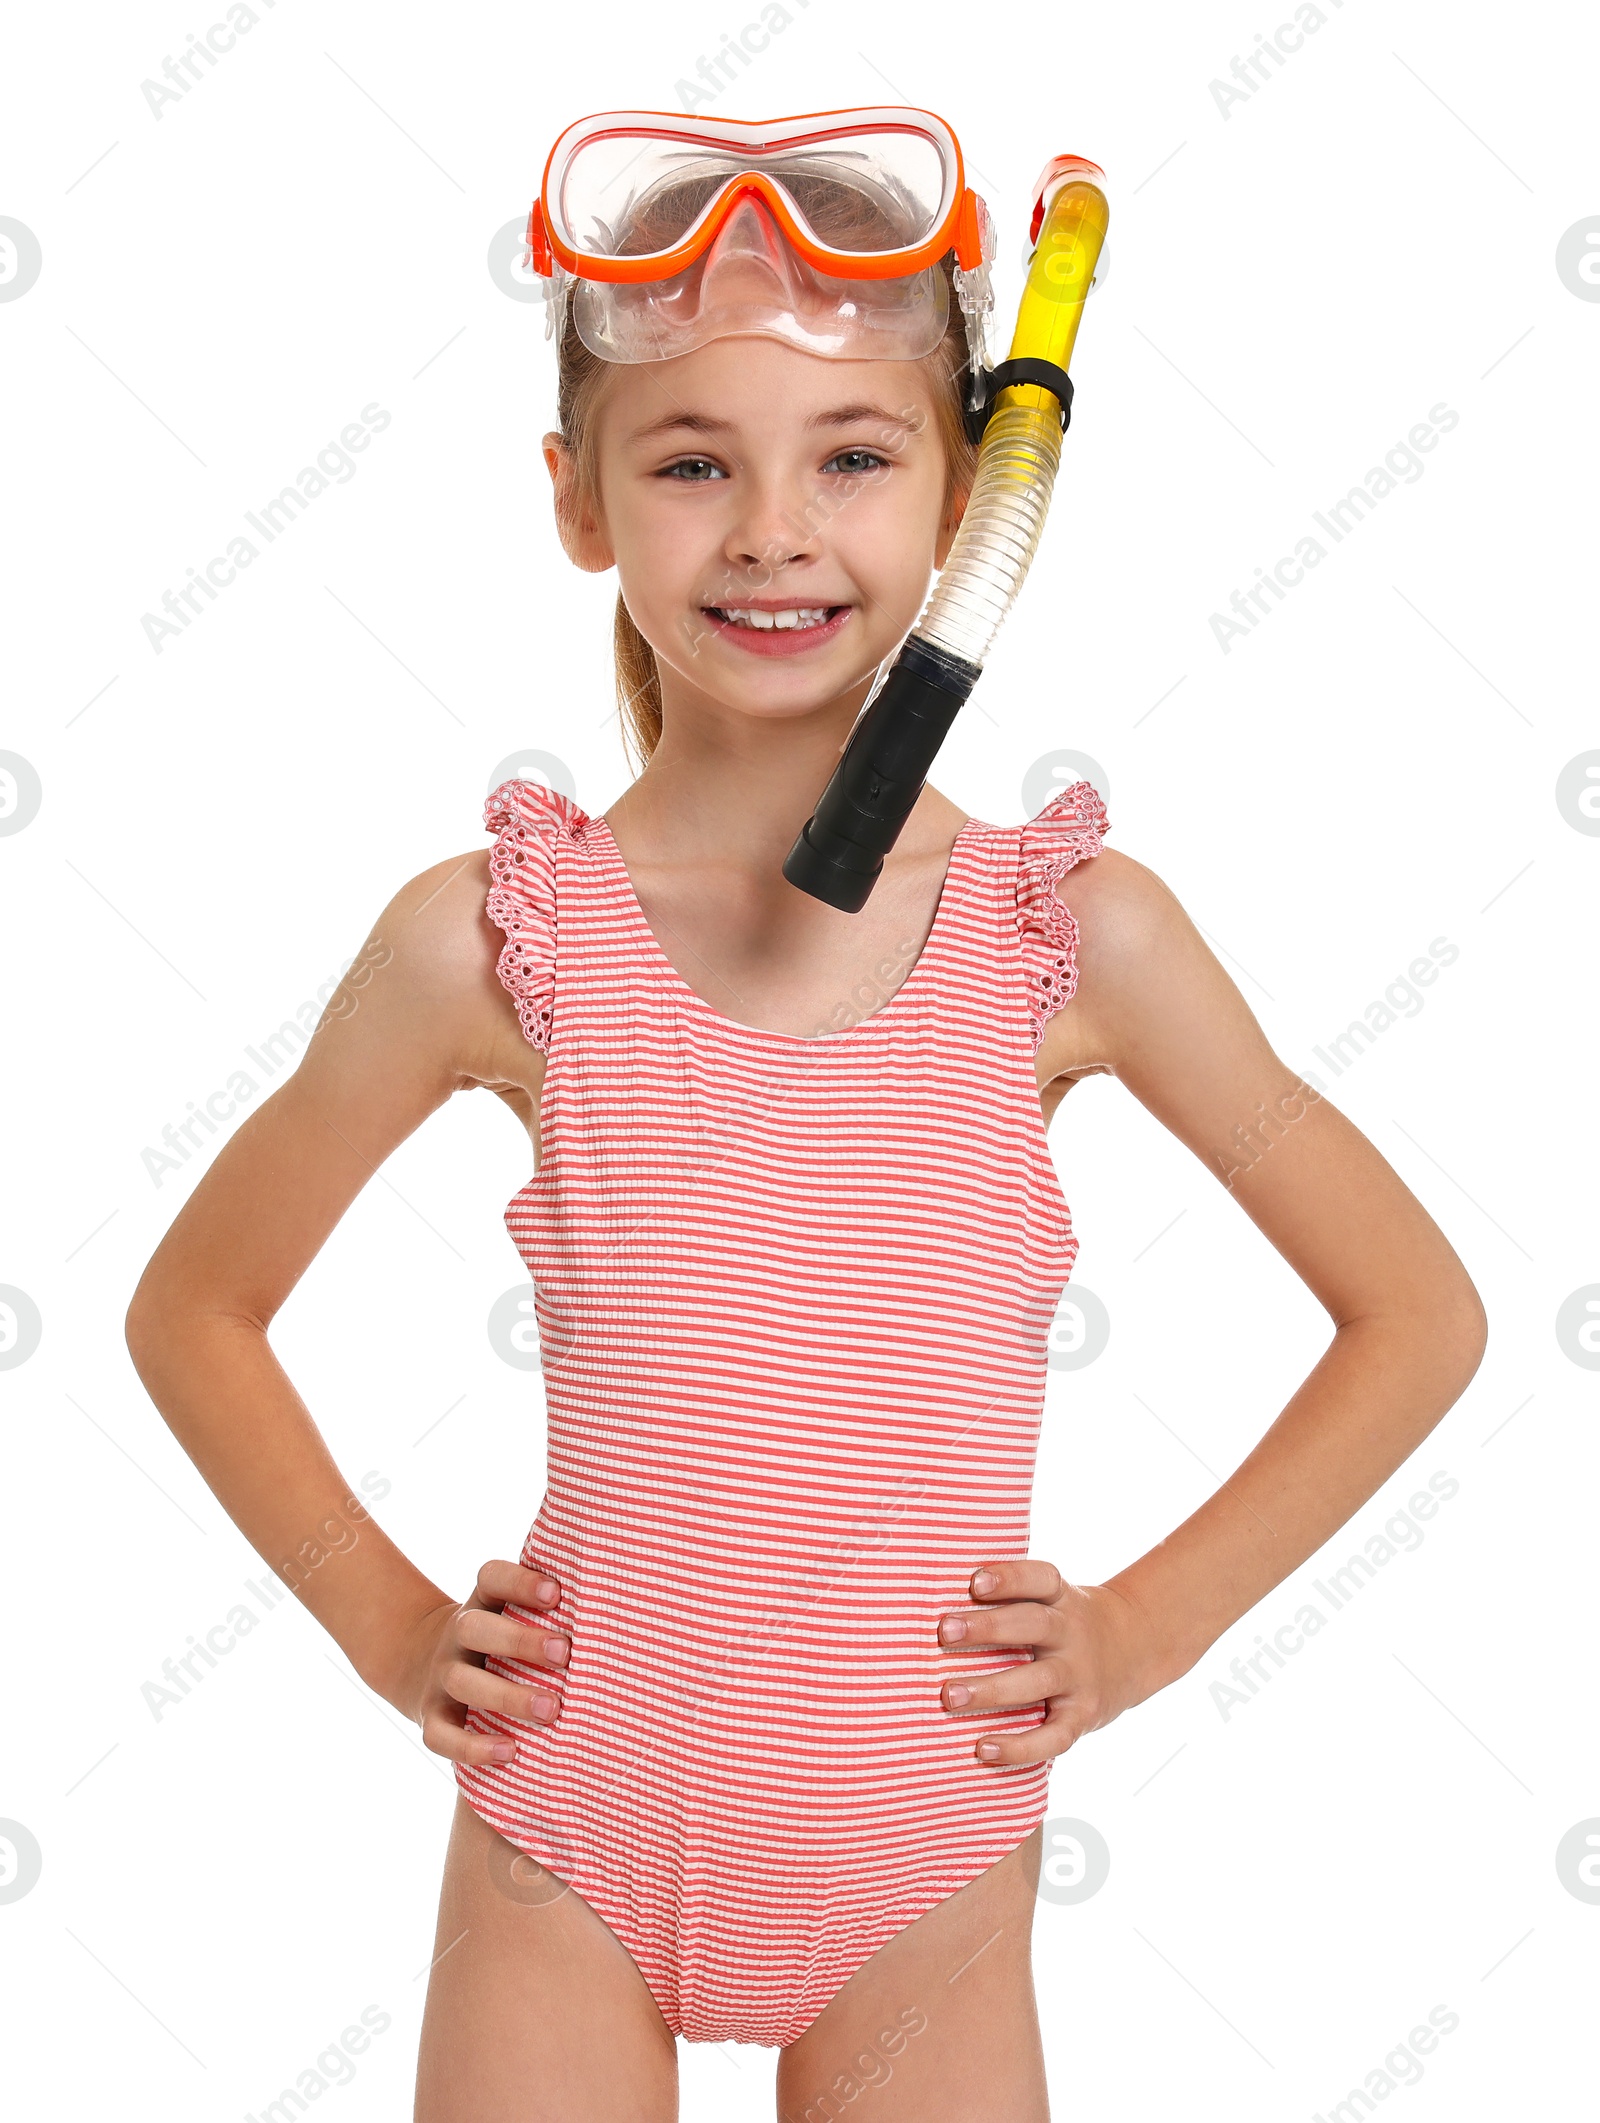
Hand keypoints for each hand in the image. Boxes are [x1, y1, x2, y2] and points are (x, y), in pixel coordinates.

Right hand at [390, 1560, 570, 1768]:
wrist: (425, 1664)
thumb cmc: (500, 1640)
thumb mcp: (513, 1615)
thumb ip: (549, 1613)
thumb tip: (611, 1617)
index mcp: (482, 1603)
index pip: (491, 1579)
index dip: (520, 1583)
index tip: (556, 1593)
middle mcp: (456, 1635)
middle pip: (474, 1628)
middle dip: (519, 1641)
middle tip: (563, 1655)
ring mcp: (441, 1676)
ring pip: (462, 1681)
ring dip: (507, 1696)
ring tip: (551, 1709)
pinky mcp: (432, 1717)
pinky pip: (441, 1734)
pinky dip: (473, 1746)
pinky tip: (510, 1751)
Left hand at [938, 1560, 1166, 1766]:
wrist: (1134, 1649)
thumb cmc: (1064, 1623)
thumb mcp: (1053, 1598)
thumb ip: (1011, 1599)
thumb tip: (936, 1603)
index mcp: (1062, 1597)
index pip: (1040, 1579)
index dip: (1010, 1578)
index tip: (973, 1582)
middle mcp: (1073, 1633)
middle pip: (1034, 1624)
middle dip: (989, 1628)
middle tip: (944, 1632)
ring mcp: (1081, 1677)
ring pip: (1039, 1680)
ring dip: (993, 1689)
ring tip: (949, 1695)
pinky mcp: (1084, 1716)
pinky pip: (1054, 1736)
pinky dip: (1019, 1746)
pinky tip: (983, 1748)